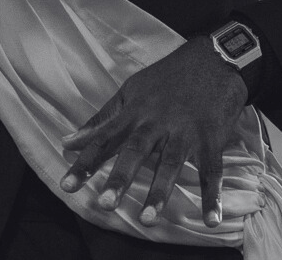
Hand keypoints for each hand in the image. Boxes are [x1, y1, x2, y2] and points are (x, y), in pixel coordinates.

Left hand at [61, 36, 246, 227]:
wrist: (215, 60)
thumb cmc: (168, 78)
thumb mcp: (131, 91)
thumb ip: (102, 119)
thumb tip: (67, 141)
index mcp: (135, 112)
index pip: (105, 139)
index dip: (85, 163)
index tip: (67, 186)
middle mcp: (157, 123)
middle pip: (136, 151)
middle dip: (120, 177)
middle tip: (104, 204)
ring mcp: (185, 131)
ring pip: (170, 163)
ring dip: (159, 191)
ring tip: (146, 219)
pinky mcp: (211, 139)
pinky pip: (211, 170)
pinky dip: (213, 195)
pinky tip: (211, 220)